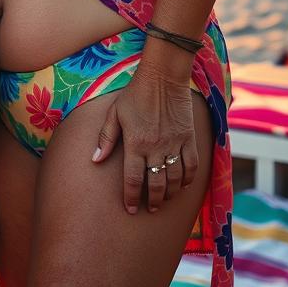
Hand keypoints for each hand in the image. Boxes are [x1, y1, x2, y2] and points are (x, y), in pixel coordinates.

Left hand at [91, 62, 197, 214]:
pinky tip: (183, 184)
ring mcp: (175, 144)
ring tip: (165, 199)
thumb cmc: (135, 93)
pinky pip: (192, 166)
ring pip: (175, 179)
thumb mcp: (114, 113)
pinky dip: (189, 179)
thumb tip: (95, 160)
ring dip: (171, 193)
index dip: (132, 198)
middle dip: (153, 201)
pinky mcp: (189, 138)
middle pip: (156, 184)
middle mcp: (156, 147)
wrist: (163, 76)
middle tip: (151, 209)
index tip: (131, 209)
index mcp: (135, 143)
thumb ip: (106, 138)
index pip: (133, 180)